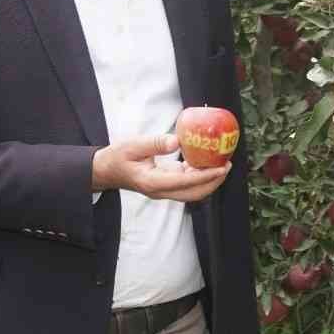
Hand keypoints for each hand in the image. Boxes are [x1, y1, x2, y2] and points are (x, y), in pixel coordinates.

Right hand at [91, 134, 229, 201]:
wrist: (106, 170)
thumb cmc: (117, 157)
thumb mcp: (132, 146)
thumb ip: (154, 143)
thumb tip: (178, 140)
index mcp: (153, 182)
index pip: (185, 182)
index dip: (206, 176)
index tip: (222, 168)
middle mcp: (161, 191)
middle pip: (194, 193)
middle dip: (214, 182)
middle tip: (227, 165)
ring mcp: (164, 190)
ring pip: (193, 191)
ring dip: (209, 181)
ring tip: (222, 163)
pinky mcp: (166, 185)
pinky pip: (188, 184)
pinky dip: (200, 176)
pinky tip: (208, 161)